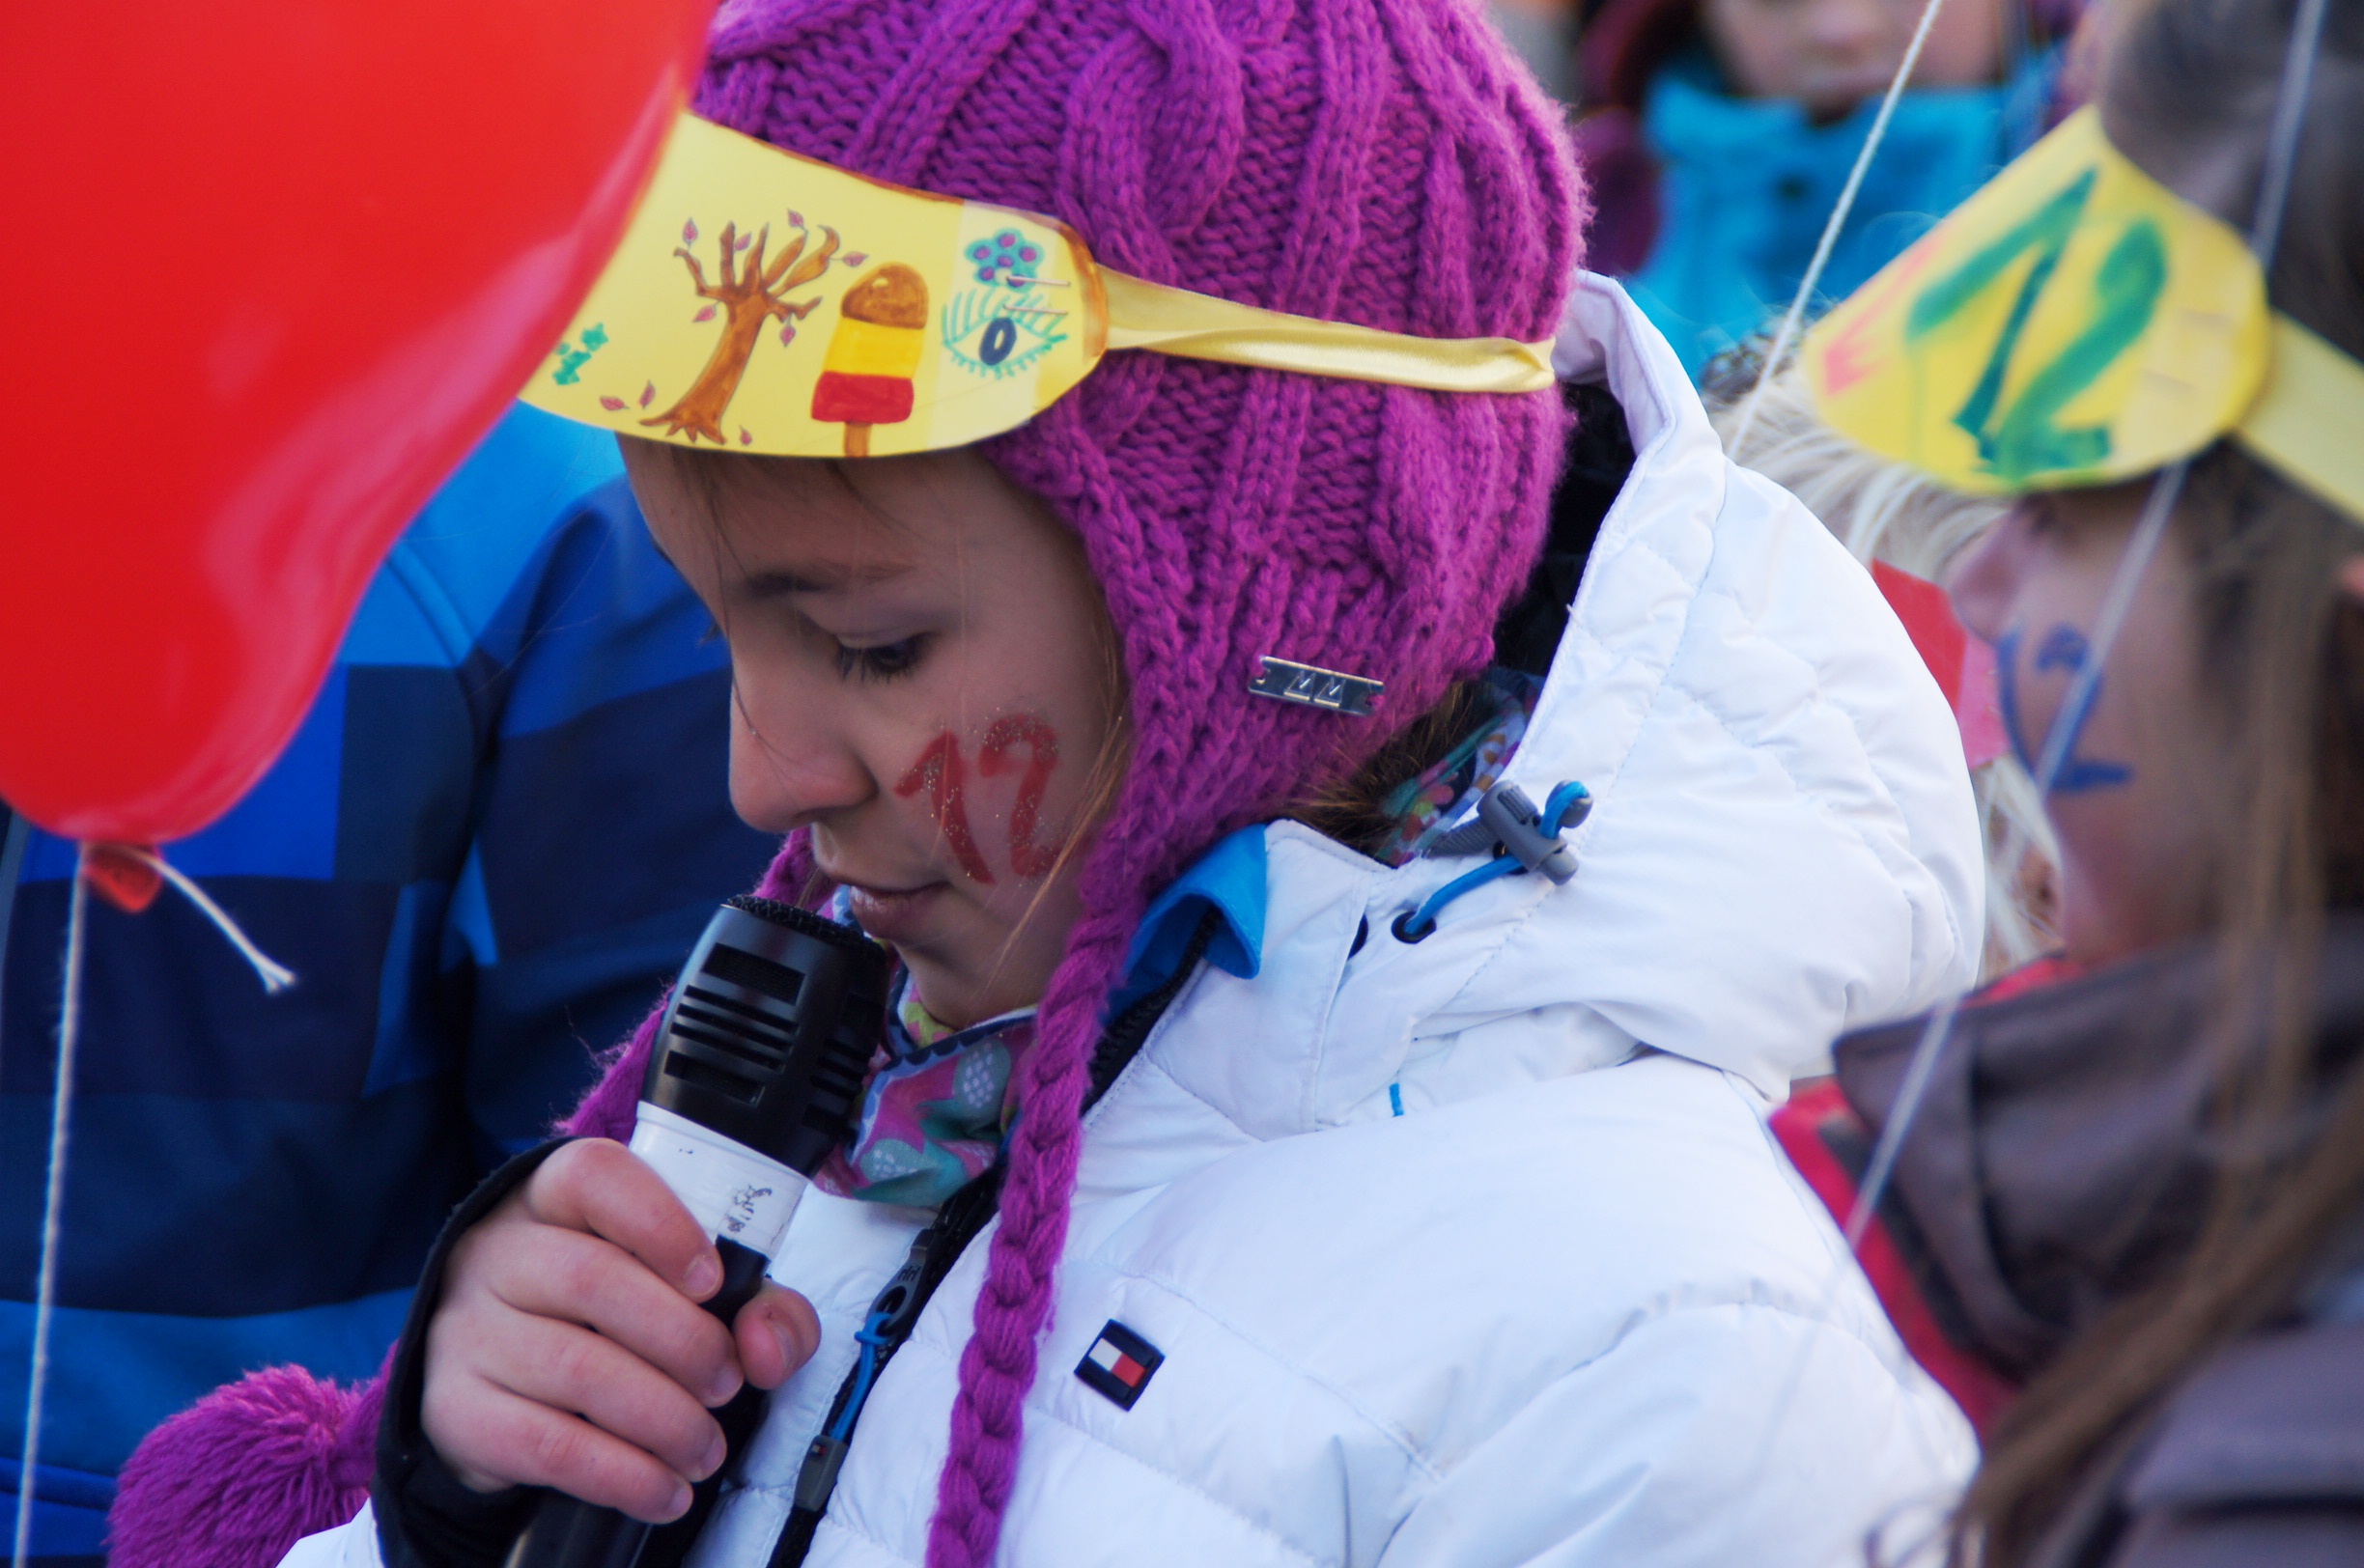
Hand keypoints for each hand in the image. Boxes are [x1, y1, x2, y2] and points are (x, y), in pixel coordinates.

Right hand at [420, 1139, 820, 1521]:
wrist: (504, 1391)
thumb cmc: (615, 1321)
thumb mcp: (691, 1292)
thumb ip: (759, 1305)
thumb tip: (766, 1346)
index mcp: (554, 1198)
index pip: (594, 1177)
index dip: (661, 1225)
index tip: (712, 1282)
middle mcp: (498, 1253)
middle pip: (592, 1279)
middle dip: (683, 1341)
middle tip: (726, 1383)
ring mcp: (466, 1330)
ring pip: (575, 1368)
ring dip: (663, 1418)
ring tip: (706, 1447)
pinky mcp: (456, 1410)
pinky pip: (546, 1445)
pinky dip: (622, 1475)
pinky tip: (665, 1490)